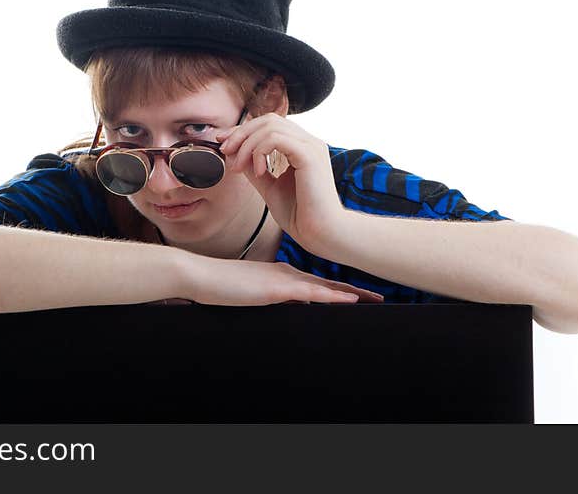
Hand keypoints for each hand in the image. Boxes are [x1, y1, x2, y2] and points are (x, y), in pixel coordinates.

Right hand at [182, 254, 383, 305]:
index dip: (338, 289)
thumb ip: (267, 297)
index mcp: (281, 275)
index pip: (316, 283)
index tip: (359, 295)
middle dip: (354, 291)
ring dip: (351, 293)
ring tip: (374, 299)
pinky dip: (333, 296)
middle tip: (378, 297)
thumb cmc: (217, 285)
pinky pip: (311, 293)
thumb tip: (284, 303)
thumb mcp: (249, 292)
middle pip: (327, 284)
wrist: (199, 275)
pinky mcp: (276, 288)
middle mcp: (286, 274)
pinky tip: (350, 300)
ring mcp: (282, 280)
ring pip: (325, 287)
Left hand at [214, 112, 345, 254]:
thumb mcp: (270, 187)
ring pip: (270, 126)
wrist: (320, 233)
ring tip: (240, 167)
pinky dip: (259, 151)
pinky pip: (276, 139)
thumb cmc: (300, 214)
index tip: (222, 143)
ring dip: (247, 144)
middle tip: (226, 151)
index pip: (269, 125)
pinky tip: (259, 171)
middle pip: (268, 120)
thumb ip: (254, 169)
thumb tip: (234, 154)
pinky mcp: (310, 155)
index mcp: (302, 148)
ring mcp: (311, 146)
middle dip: (241, 133)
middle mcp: (309, 142)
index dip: (243, 130)